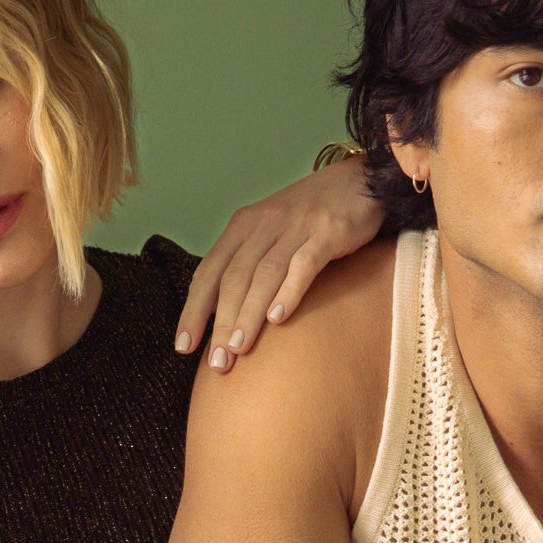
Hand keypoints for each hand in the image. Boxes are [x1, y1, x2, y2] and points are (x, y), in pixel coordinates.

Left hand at [175, 154, 381, 370]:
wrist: (359, 180)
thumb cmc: (311, 216)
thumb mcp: (270, 232)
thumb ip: (247, 265)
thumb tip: (220, 313)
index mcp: (243, 226)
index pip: (209, 272)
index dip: (194, 310)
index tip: (183, 345)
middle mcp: (264, 224)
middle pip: (233, 278)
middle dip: (221, 323)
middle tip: (217, 362)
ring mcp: (296, 227)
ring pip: (263, 274)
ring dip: (248, 314)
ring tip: (238, 348)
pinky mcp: (328, 233)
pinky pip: (304, 265)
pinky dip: (288, 292)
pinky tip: (277, 319)